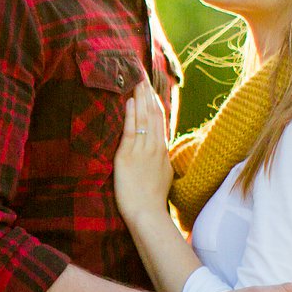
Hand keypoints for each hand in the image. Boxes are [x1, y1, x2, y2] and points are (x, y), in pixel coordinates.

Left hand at [113, 81, 173, 216]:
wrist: (147, 214)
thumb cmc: (152, 201)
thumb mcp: (163, 177)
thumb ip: (161, 163)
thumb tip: (161, 157)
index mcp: (163, 152)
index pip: (160, 123)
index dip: (156, 105)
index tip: (153, 91)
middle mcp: (155, 148)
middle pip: (153, 116)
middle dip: (149, 95)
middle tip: (144, 78)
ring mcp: (142, 151)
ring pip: (143, 119)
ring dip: (140, 99)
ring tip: (137, 82)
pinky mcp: (128, 156)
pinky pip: (130, 130)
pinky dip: (130, 114)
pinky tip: (129, 101)